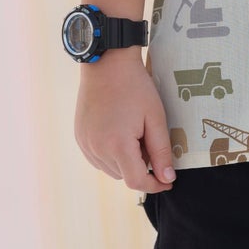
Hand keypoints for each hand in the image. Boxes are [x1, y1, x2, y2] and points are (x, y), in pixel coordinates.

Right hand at [74, 48, 176, 193]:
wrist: (107, 63)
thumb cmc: (135, 87)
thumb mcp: (155, 118)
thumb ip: (161, 152)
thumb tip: (167, 178)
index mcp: (117, 145)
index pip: (136, 181)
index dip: (155, 185)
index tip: (168, 181)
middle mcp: (97, 148)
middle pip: (123, 176)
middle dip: (140, 167)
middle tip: (149, 140)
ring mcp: (85, 143)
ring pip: (110, 169)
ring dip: (125, 162)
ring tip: (134, 133)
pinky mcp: (80, 137)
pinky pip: (98, 158)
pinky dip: (111, 155)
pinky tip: (119, 133)